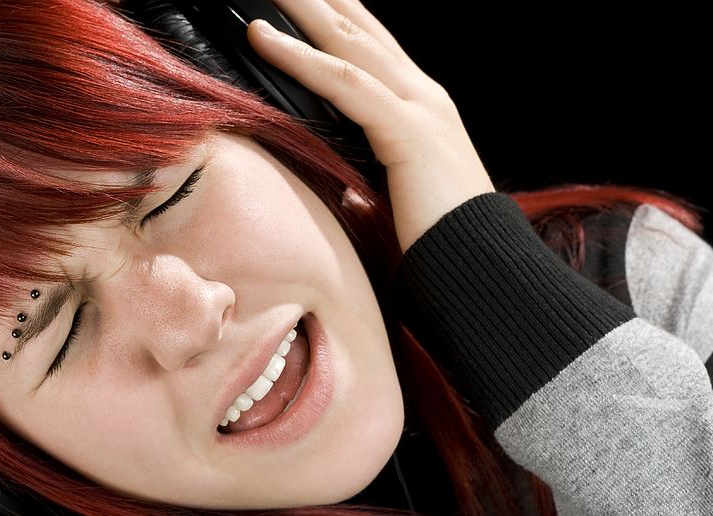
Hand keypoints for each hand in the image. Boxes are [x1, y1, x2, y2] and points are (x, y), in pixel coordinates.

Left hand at [247, 0, 495, 251]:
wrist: (479, 262)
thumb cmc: (439, 235)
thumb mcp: (399, 190)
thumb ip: (374, 168)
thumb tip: (343, 179)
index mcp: (423, 107)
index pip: (375, 46)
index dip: (340, 17)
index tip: (307, 0)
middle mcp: (424, 95)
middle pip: (362, 30)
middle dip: (321, 0)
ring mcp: (420, 107)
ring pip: (350, 43)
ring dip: (305, 11)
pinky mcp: (408, 130)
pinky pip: (344, 83)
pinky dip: (300, 59)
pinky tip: (264, 39)